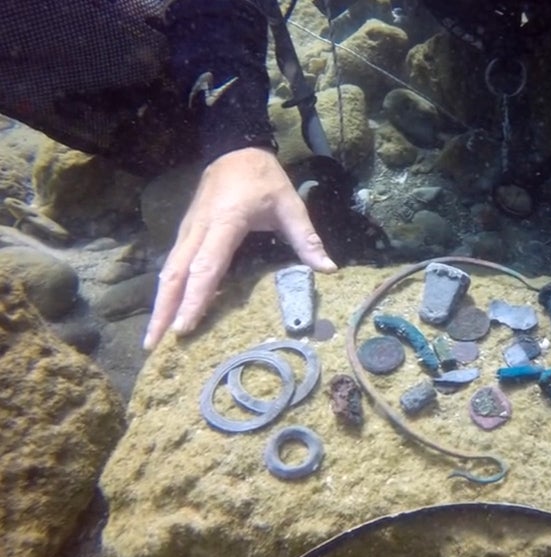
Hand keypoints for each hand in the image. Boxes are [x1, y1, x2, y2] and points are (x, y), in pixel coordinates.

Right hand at [142, 147, 337, 349]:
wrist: (236, 147)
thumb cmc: (265, 178)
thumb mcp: (290, 205)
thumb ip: (307, 239)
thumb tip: (328, 269)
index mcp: (225, 222)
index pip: (206, 267)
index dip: (194, 298)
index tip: (183, 327)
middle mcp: (199, 229)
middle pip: (175, 275)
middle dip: (163, 311)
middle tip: (152, 346)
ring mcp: (188, 230)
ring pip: (168, 271)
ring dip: (159, 304)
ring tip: (152, 338)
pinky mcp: (186, 233)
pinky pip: (173, 265)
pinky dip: (167, 290)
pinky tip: (167, 311)